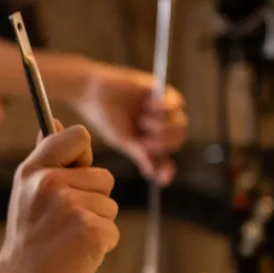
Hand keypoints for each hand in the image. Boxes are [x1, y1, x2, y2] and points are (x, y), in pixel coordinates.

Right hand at [0, 123, 119, 272]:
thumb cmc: (28, 239)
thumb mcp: (26, 191)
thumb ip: (46, 157)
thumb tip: (56, 120)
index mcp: (34, 170)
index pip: (78, 136)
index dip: (84, 156)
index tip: (74, 175)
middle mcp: (51, 183)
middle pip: (104, 177)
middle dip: (93, 200)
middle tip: (64, 223)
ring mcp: (71, 206)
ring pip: (110, 205)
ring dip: (97, 224)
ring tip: (68, 239)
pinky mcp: (90, 230)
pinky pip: (112, 230)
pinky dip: (101, 245)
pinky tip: (77, 253)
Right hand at [73, 64, 187, 185]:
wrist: (93, 92)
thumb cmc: (104, 118)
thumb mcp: (122, 140)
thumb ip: (140, 154)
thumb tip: (153, 173)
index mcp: (148, 142)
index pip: (164, 159)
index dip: (166, 170)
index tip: (163, 180)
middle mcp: (158, 127)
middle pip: (177, 140)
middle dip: (163, 144)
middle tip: (145, 142)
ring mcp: (161, 110)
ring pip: (180, 123)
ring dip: (163, 127)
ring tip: (143, 120)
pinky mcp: (161, 92)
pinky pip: (176, 102)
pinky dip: (165, 107)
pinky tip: (148, 105)